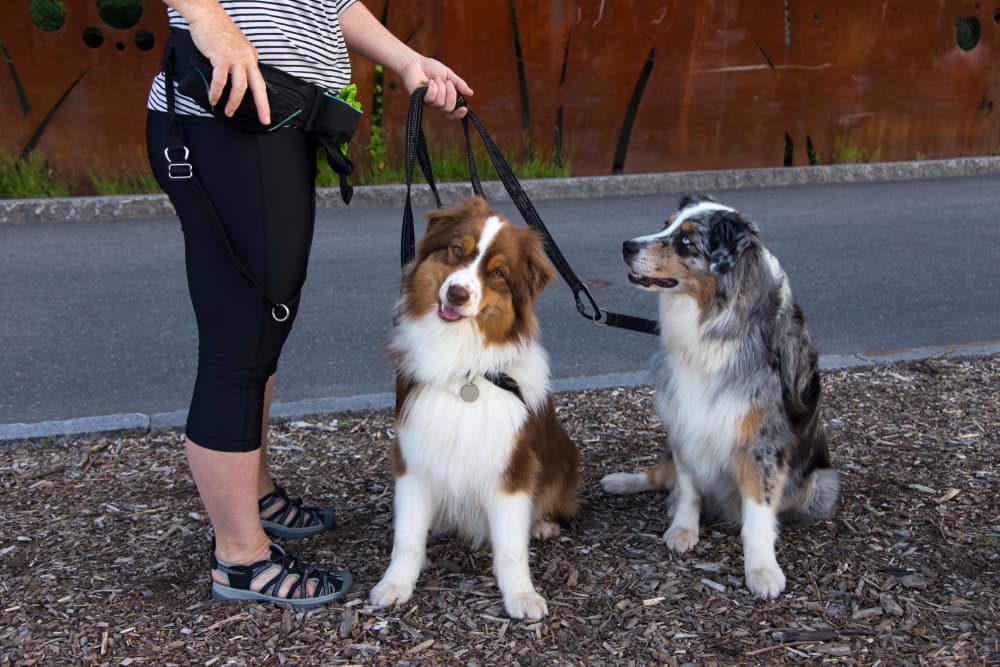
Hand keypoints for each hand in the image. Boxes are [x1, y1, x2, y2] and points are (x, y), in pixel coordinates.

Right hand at [183, 4, 269, 124]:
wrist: (206, 14)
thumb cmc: (217, 30)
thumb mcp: (235, 46)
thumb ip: (239, 60)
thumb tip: (238, 75)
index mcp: (251, 57)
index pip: (260, 82)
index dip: (264, 100)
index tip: (266, 114)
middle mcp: (246, 58)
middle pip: (258, 87)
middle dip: (263, 106)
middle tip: (264, 120)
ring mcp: (235, 58)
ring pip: (240, 87)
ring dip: (234, 102)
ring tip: (228, 112)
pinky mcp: (221, 57)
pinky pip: (220, 80)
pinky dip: (216, 92)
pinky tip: (213, 99)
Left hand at [399, 57, 473, 119]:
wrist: (416, 63)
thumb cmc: (431, 68)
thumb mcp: (449, 75)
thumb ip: (459, 84)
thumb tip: (470, 93)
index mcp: (445, 99)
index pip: (452, 113)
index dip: (459, 114)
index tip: (464, 109)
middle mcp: (436, 104)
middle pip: (449, 108)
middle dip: (451, 94)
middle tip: (447, 82)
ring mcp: (428, 102)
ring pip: (440, 103)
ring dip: (440, 87)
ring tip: (435, 79)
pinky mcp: (419, 99)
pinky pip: (431, 98)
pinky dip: (433, 87)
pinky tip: (429, 81)